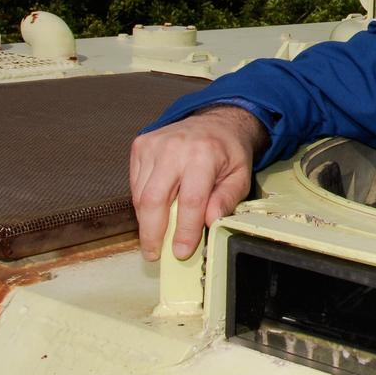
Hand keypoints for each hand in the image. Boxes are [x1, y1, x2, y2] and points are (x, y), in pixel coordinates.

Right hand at [129, 105, 267, 260]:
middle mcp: (175, 148)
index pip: (190, 201)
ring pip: (141, 195)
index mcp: (204, 154)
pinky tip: (154, 212)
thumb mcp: (240, 175)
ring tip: (155, 237)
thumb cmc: (228, 151)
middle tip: (155, 253)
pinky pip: (135, 184)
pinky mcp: (141, 146)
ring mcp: (154, 145)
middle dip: (152, 233)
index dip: (184, 231)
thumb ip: (226, 199)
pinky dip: (142, 203)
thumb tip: (210, 223)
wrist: (215, 120)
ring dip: (146, 221)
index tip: (181, 252)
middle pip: (155, 200)